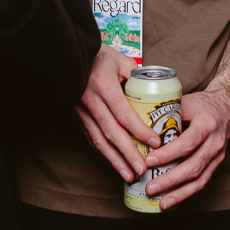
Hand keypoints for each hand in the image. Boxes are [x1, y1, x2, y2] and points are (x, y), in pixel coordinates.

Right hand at [76, 46, 155, 181]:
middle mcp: (91, 101)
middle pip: (112, 133)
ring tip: (129, 175)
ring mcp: (82, 110)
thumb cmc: (99, 56)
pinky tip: (114, 162)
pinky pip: (92, 138)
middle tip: (142, 170)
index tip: (155, 143)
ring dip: (115, 160)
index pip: (124, 113)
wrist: (71, 54)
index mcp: (104, 85)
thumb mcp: (121, 61)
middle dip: (128, 154)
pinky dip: (104, 152)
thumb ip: (138, 77)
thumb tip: (158, 93)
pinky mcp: (78, 116)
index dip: (140, 131)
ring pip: (99, 140)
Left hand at [140, 86, 229, 209]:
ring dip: (179, 194)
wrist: (227, 106)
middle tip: (150, 188)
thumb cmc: (201, 104)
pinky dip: (187, 193)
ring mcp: (218, 156)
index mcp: (206, 124)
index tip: (149, 161)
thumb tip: (137, 123)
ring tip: (161, 203)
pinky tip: (172, 201)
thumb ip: (165, 113)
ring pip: (200, 179)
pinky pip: (202, 182)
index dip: (168, 154)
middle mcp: (215, 142)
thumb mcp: (185, 102)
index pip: (187, 143)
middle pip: (193, 166)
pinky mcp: (217, 164)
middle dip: (170, 180)